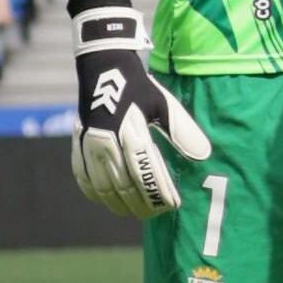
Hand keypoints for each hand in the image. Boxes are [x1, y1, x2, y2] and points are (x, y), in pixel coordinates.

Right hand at [68, 0, 207, 215]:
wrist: (102, 69)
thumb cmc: (139, 87)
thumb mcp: (165, 105)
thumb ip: (182, 131)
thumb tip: (204, 155)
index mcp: (130, 132)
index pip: (146, 174)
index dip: (159, 193)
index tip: (174, 204)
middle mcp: (106, 142)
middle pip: (124, 186)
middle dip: (142, 204)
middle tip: (158, 213)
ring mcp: (88, 146)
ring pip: (102, 187)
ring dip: (120, 204)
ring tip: (137, 212)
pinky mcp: (78, 146)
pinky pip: (83, 179)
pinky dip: (96, 194)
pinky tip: (109, 201)